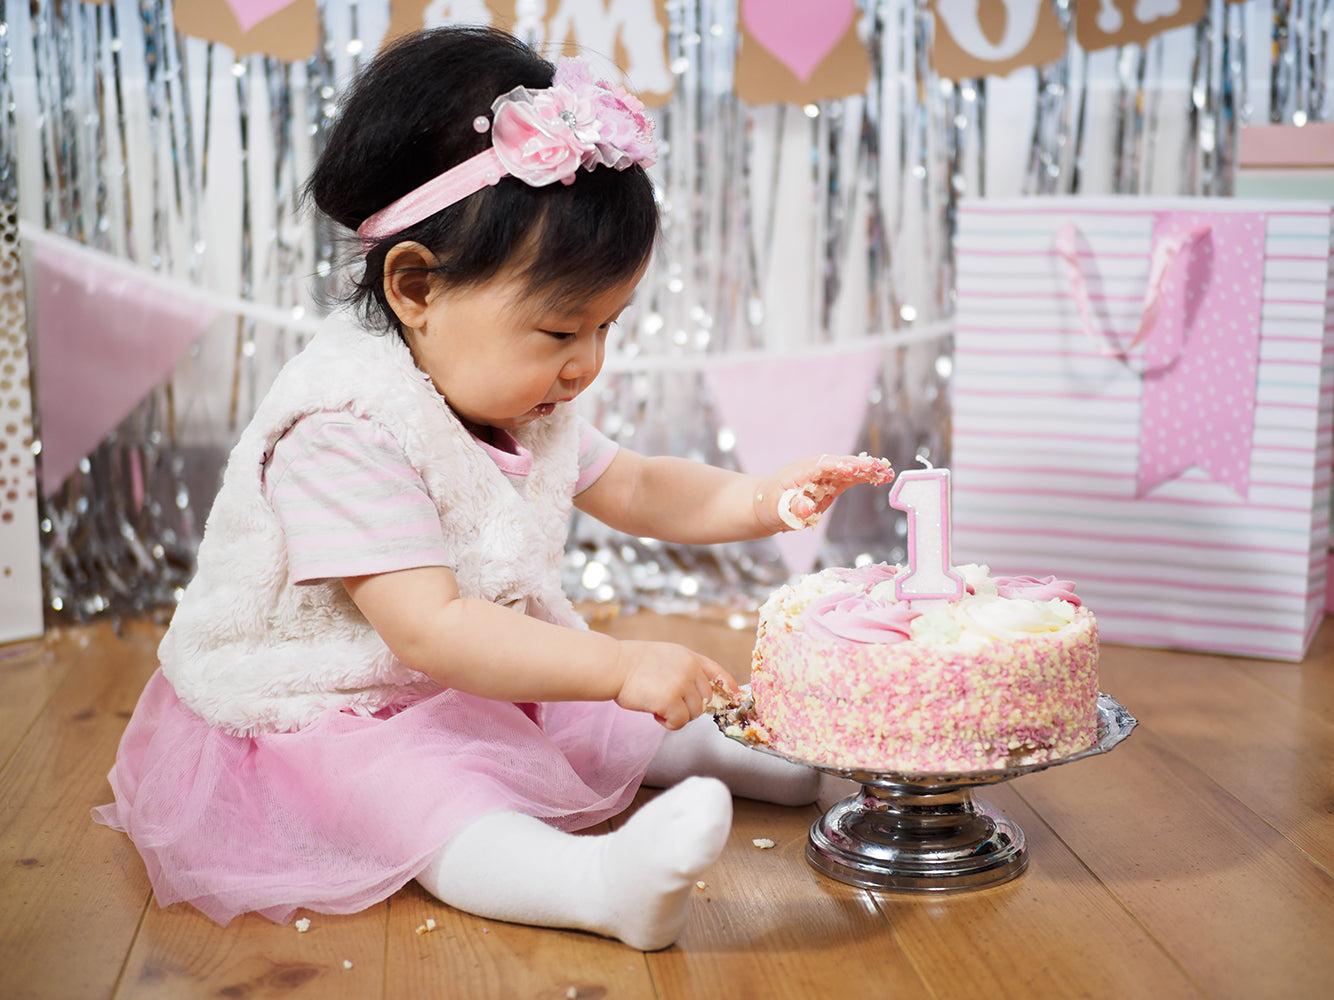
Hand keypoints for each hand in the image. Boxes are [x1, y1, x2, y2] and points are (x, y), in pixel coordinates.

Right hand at [613, 640, 740, 729]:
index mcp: (689, 657)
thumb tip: (700, 694)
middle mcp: (690, 669)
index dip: (728, 688)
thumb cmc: (633, 663)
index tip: (735, 697)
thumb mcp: (666, 656)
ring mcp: (681, 684)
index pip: (718, 673)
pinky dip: (667, 722)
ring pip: (694, 714)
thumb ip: (684, 670)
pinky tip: (654, 712)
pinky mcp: (670, 700)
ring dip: (677, 714)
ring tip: (656, 704)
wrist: (614, 666)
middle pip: (705, 700)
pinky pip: (680, 722)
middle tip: (668, 703)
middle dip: (689, 707)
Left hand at [753, 453, 892, 533]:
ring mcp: (824, 474)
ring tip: (887, 472)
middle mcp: (815, 468)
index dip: (839, 465)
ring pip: (849, 468)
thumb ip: (792, 508)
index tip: (854, 468)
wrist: (767, 504)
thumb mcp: (778, 509)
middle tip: (879, 467)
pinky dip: (866, 477)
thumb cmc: (771, 506)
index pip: (822, 465)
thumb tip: (805, 509)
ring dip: (868, 470)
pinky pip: (851, 477)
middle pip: (840, 463)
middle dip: (859, 465)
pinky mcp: (832, 482)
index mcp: (800, 471)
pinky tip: (883, 476)